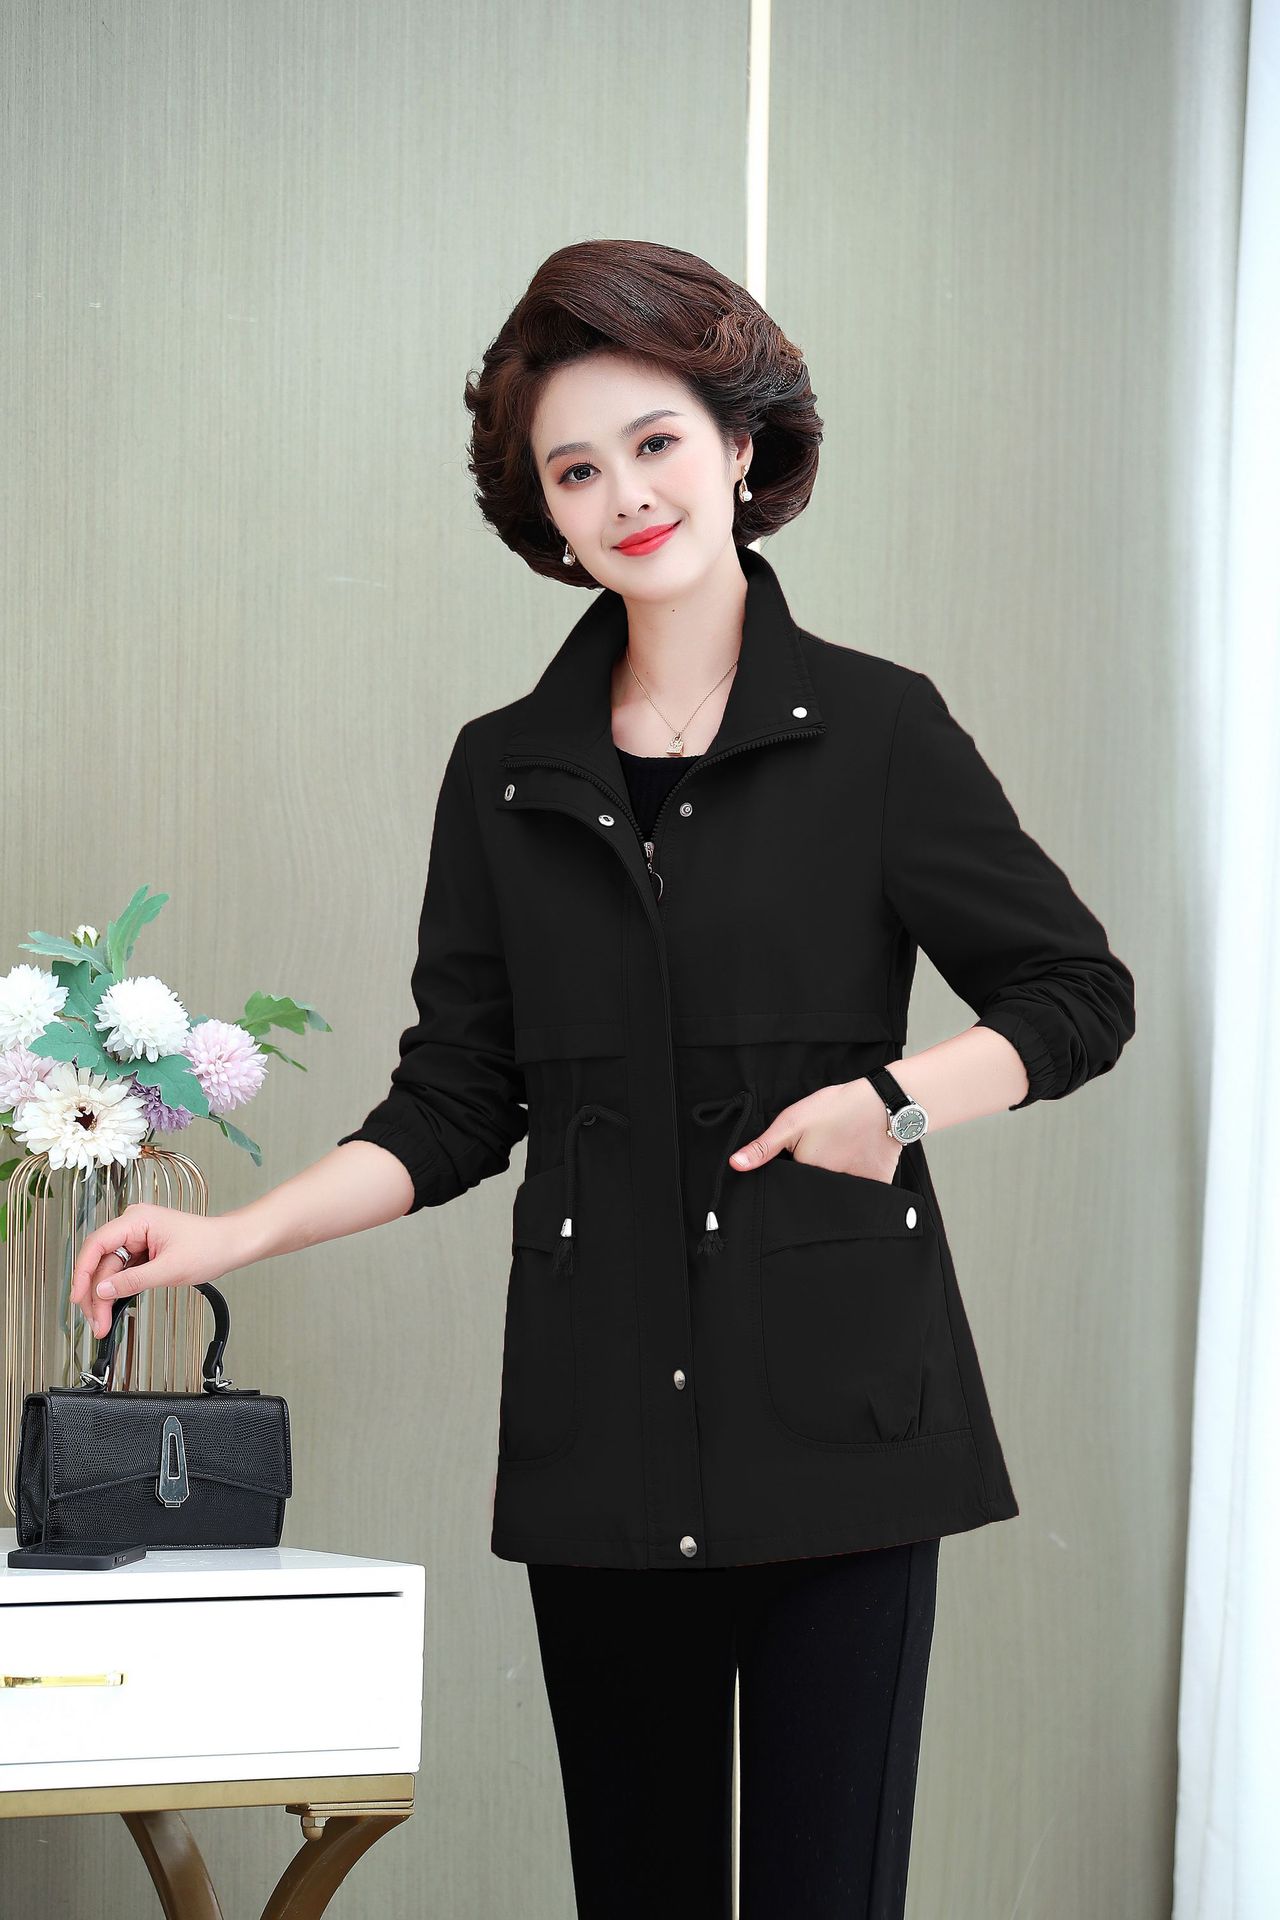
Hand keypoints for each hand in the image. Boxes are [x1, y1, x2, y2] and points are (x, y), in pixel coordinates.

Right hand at [69, 1204, 248, 1340]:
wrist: (231, 1245)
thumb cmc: (209, 1247)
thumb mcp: (170, 1269)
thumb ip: (133, 1281)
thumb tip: (102, 1291)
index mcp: (137, 1219)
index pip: (97, 1244)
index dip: (83, 1273)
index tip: (78, 1297)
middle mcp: (132, 1226)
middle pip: (100, 1262)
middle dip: (95, 1294)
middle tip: (95, 1322)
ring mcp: (136, 1239)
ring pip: (109, 1271)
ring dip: (104, 1298)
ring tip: (102, 1323)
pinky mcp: (142, 1252)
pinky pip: (121, 1273)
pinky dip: (116, 1292)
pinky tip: (111, 1310)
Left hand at [728, 1077, 902, 1182]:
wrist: (883, 1102)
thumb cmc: (835, 1109)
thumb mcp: (792, 1122)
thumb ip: (764, 1147)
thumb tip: (735, 1165)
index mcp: (807, 1175)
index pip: (791, 1186)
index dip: (792, 1172)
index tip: (800, 1155)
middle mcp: (831, 1189)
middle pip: (813, 1192)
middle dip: (812, 1180)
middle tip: (826, 1150)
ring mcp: (856, 1190)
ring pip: (837, 1194)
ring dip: (835, 1181)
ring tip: (842, 1153)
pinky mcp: (877, 1187)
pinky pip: (863, 1195)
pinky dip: (860, 1183)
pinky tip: (860, 1161)